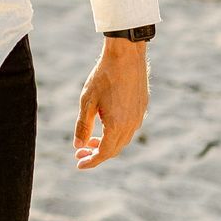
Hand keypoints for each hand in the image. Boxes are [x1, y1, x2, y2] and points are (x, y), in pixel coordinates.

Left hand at [74, 37, 148, 171]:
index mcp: (117, 126)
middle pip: (113, 150)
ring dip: (106, 144)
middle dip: (96, 154)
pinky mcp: (142, 108)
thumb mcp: (87, 102)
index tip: (79, 165)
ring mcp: (139, 117)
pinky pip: (129, 129)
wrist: (126, 56)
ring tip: (90, 140)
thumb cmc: (104, 76)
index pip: (104, 153)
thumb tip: (78, 146)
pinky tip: (105, 126)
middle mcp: (131, 125)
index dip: (91, 161)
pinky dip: (115, 134)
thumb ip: (83, 126)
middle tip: (80, 153)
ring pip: (122, 140)